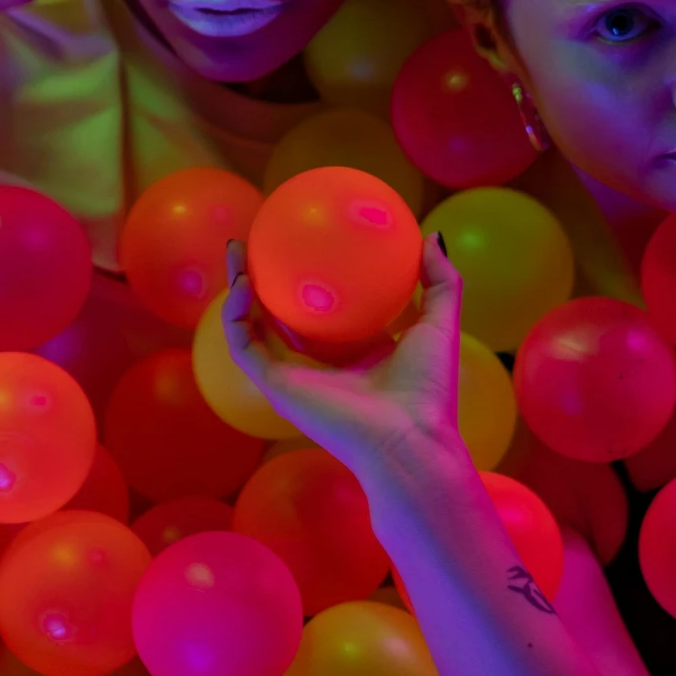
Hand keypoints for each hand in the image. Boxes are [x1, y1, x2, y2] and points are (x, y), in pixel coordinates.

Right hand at [221, 235, 466, 476]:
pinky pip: (245, 344)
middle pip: (282, 313)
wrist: (407, 440)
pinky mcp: (276, 386)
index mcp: (356, 351)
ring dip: (238, 288)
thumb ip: (440, 281)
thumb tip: (431, 236)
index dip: (312, 276)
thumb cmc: (427, 390)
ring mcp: (295, 375)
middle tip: (259, 237)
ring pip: (253, 326)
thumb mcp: (439, 324)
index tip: (308, 238)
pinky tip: (241, 282)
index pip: (326, 310)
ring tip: (236, 251)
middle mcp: (320, 363)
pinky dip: (234, 314)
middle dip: (265, 276)